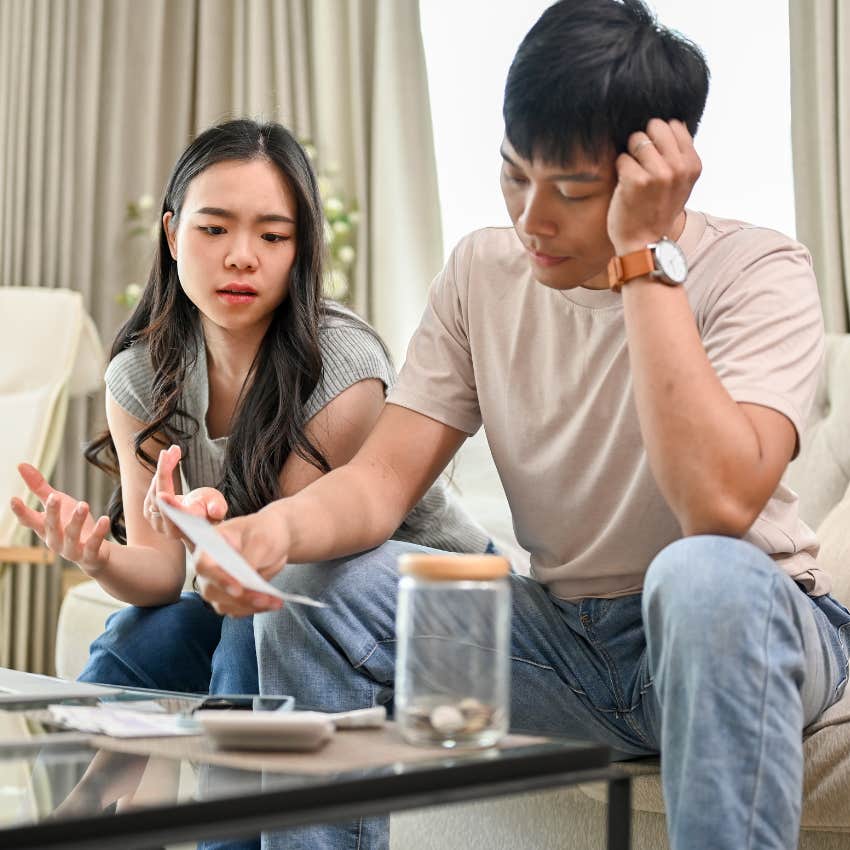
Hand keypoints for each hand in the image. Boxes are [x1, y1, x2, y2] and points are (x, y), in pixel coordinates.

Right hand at [10, 463, 110, 575]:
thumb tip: (20, 464)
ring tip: (83, 505)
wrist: (95, 554)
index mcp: (44, 528)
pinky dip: (99, 533)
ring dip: (77, 520)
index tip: (13, 499)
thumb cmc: (70, 524)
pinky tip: (105, 519)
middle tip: (55, 497)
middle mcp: (54, 540)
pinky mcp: (90, 555)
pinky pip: (93, 545)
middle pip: (51, 526)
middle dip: (52, 512)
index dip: (21, 512)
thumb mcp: (58, 504)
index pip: (29, 521)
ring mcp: (71, 550)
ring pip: (71, 536)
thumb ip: (39, 488)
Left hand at [144, 445, 227, 538]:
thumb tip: (216, 510)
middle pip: (161, 499)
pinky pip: (152, 488)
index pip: (178, 516)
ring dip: (164, 468)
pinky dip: (160, 472)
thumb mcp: (218, 506)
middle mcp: (169, 528)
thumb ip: (217, 508)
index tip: (163, 495)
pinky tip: (167, 460)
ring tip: (174, 450)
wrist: (198, 516)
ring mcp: (156, 521)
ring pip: (155, 491)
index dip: (171, 506)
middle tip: (172, 451)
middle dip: (165, 472)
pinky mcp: (149, 511)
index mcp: (187, 526)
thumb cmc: (210, 509)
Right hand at [173, 503, 287, 616]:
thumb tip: (243, 580)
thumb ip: (249, 558)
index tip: (237, 589)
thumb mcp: (260, 539)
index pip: (204, 565)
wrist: (275, 539)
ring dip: (249, 606)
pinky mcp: (230, 596)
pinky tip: (272, 602)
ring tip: (274, 601)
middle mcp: (210, 567)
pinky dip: (254, 609)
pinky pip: (237, 609)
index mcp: (210, 545)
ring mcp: (218, 583)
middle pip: (212, 590)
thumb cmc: (264, 531)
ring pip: (224, 604)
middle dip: (238, 598)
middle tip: (262, 598)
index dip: (218, 579)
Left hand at [607, 118, 701, 254]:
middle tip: (642, 165)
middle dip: (645, 140)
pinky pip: (622, 158)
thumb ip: (680, 156)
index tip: (657, 157)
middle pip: (655, 126)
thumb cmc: (658, 212)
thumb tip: (673, 123)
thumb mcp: (681, 184)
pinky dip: (620, 169)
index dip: (660, 137)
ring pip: (637, 139)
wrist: (644, 244)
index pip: (674, 125)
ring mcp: (658, 173)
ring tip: (634, 177)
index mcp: (693, 165)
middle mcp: (678, 167)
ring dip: (631, 155)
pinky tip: (625, 186)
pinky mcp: (635, 181)